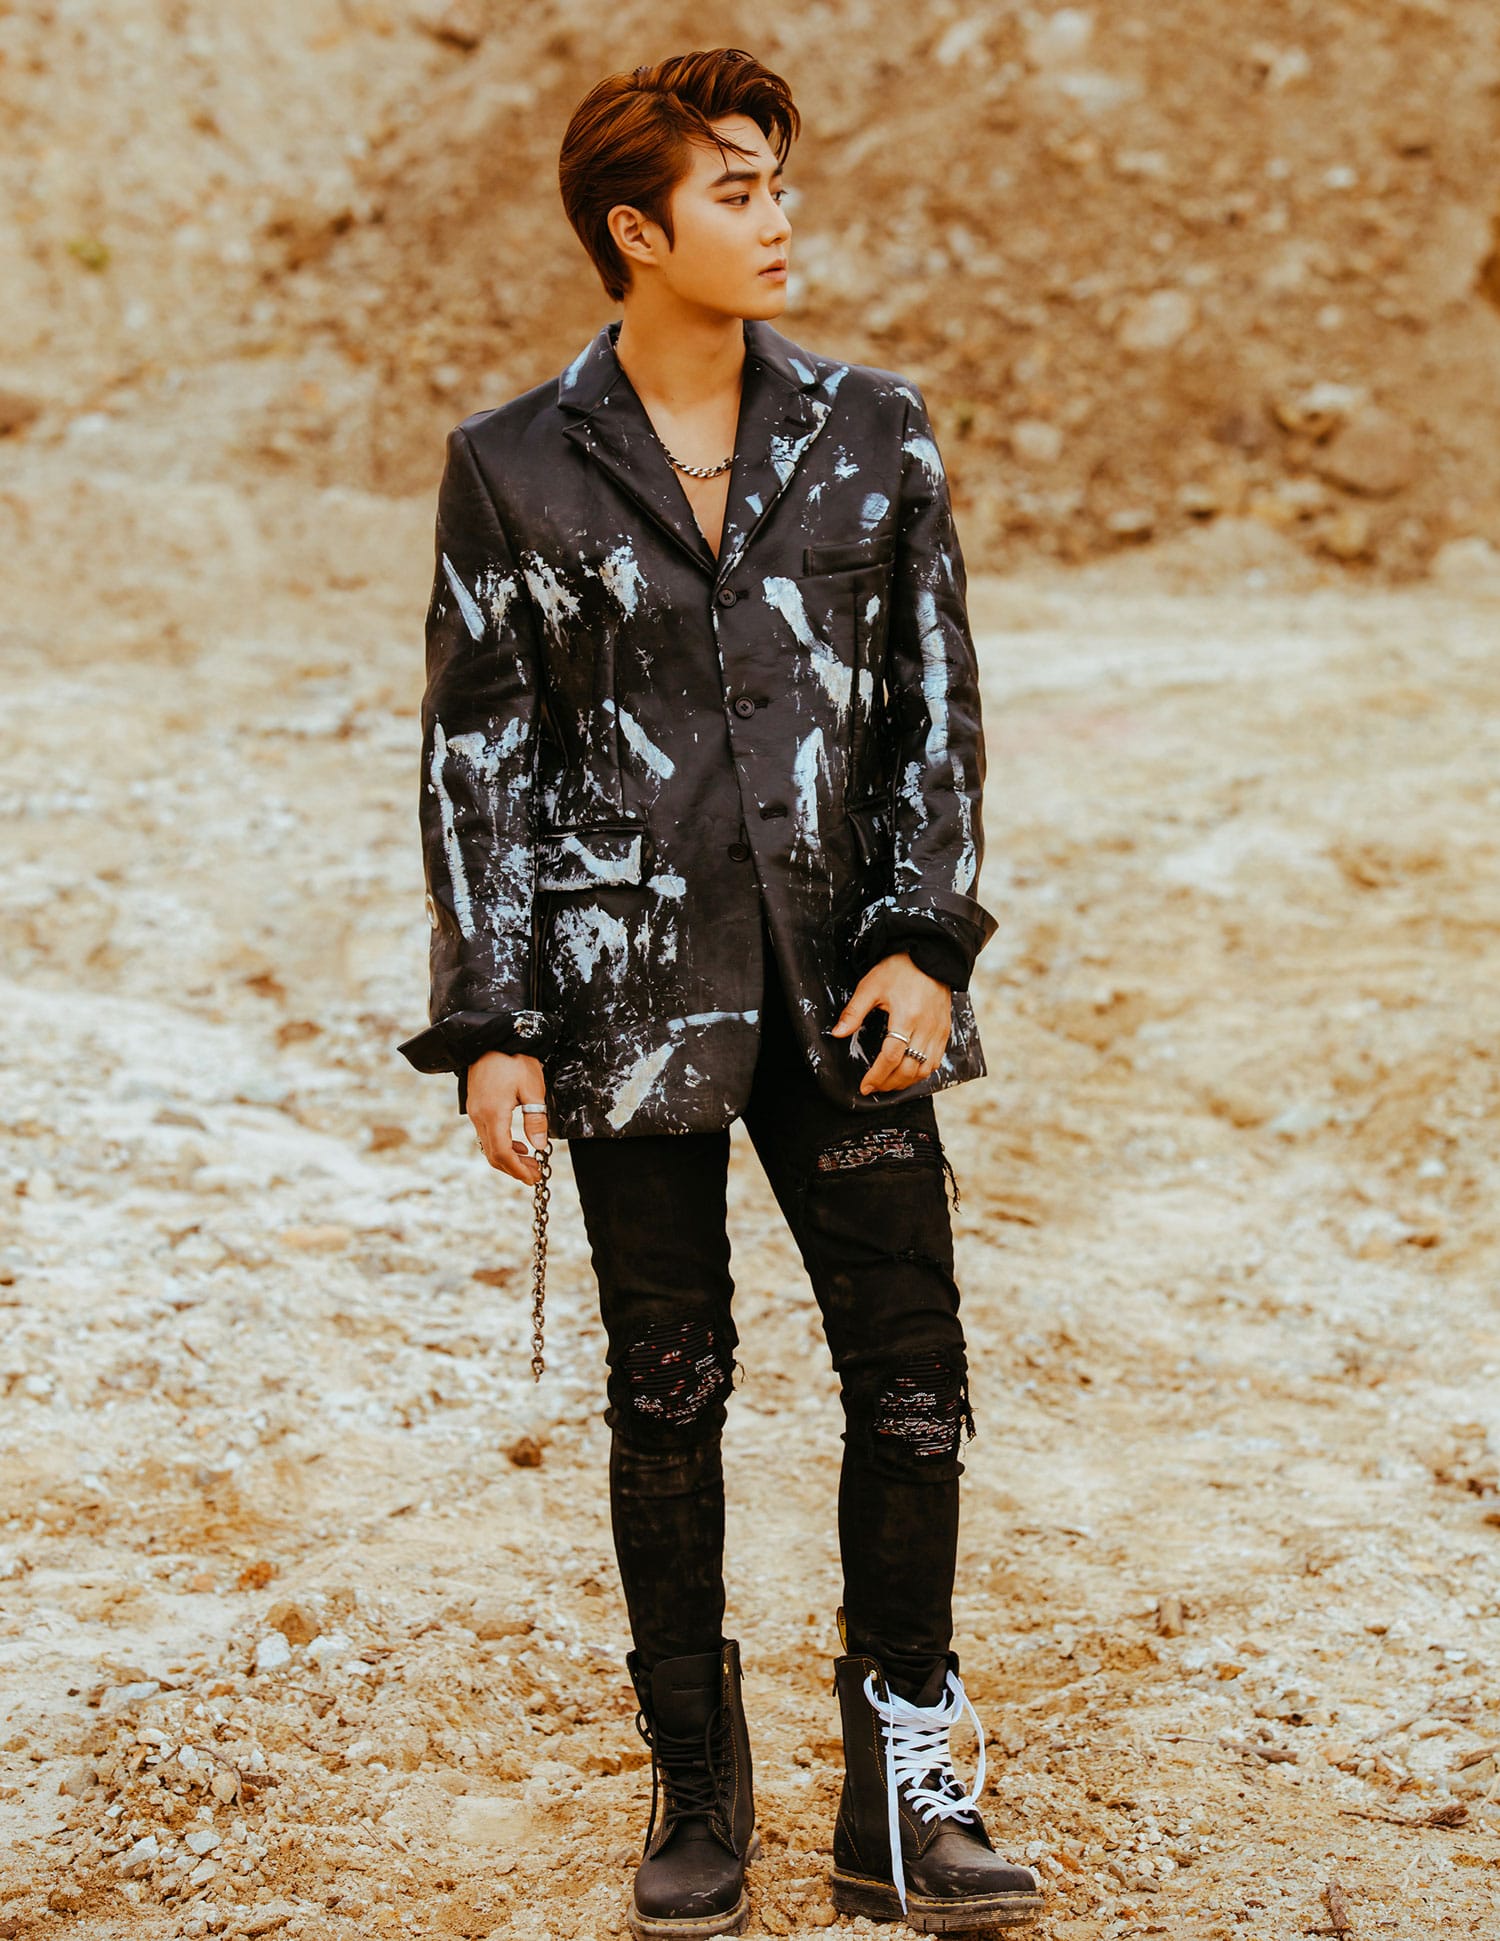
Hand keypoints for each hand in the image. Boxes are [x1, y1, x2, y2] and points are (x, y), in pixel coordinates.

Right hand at [467, 1051, 548, 1183]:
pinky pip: (486, 1135)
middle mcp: (479, 1117)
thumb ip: (535, 1119)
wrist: (491, 1038)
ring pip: (489, 1147)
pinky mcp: (476, 1107)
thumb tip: (539, 1146)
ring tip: (530, 1162)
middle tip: (535, 1174)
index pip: (503, 1153)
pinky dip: (502, 1145)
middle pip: (493, 1155)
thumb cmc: (514, 1060)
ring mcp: (475, 1112)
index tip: (534, 1177)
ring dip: (509, 1158)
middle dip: (514, 1169)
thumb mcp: (532, 1088)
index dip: (518, 1169)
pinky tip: (518, 1144)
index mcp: (493, 1114)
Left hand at [829, 951, 951, 1094]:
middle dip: (889, 1083)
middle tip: (873, 1088)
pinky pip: (936, 1061)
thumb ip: (854, 1012)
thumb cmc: (899, 969)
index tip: (865, 1086)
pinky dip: (921, 1072)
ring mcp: (938, 1031)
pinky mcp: (945, 1031)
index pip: (891, 1056)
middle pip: (909, 1068)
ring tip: (888, 1084)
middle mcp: (926, 1028)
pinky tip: (908, 1073)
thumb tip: (837, 1034)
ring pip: (925, 1069)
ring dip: (906, 1082)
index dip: (877, 1075)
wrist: (930, 955)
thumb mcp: (870, 986)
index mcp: (907, 1017)